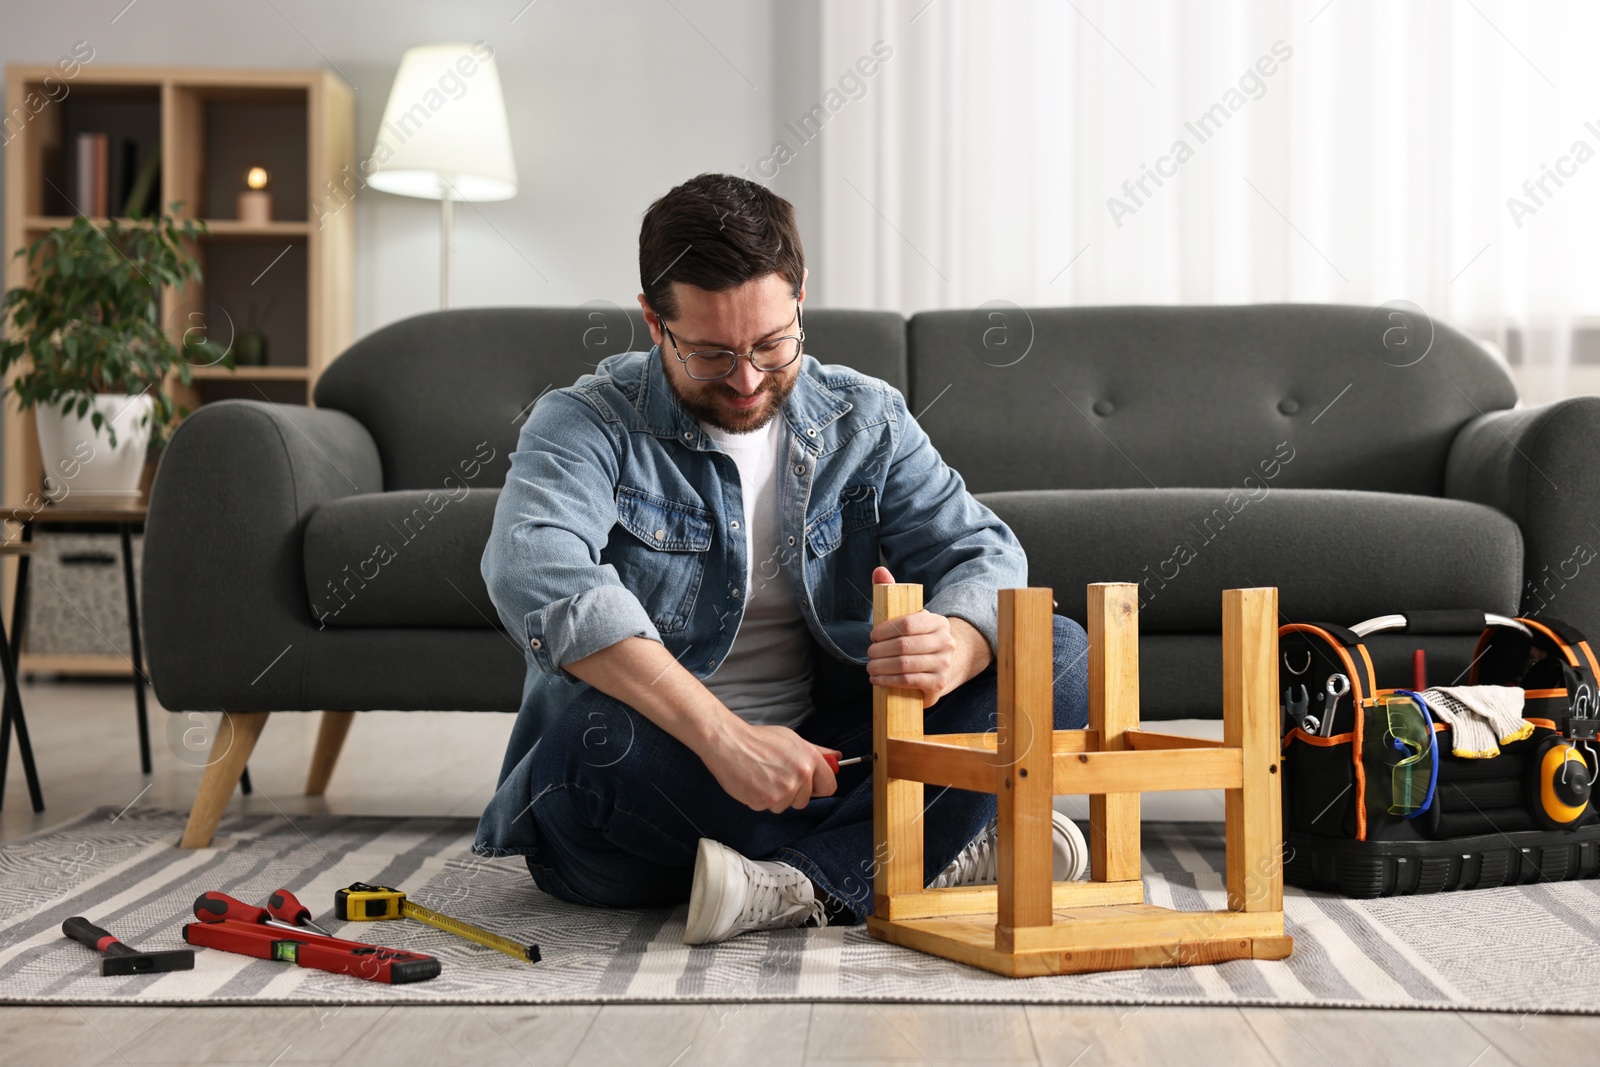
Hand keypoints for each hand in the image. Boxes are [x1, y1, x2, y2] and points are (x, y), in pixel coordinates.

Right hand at [701, 719, 838, 812]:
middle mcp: (800, 775)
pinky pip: (768, 808)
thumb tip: (837, 758)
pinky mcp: (766, 801)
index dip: (817, 787)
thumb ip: (816, 752)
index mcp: (810, 759)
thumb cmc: (759, 740)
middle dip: (793, 793)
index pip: (829, 786)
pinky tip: (753, 783)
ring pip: (786, 806)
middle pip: (805, 800)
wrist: (728, 743)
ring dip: (775, 797)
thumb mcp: (792, 740)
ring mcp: (784, 790)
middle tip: (776, 775)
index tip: (808, 784)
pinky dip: (760, 799)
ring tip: (762, 777)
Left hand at [866, 566, 992, 705]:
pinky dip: (888, 680)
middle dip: (880, 651)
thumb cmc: (918, 638)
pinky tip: (877, 679)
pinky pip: (909, 681)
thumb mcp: (909, 615)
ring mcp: (944, 664)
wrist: (944, 665)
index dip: (885, 630)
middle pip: (904, 645)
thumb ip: (892, 591)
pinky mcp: (938, 684)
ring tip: (870, 667)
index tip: (872, 635)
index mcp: (938, 622)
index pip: (908, 623)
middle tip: (869, 653)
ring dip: (881, 667)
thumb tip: (878, 571)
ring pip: (904, 665)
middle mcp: (945, 643)